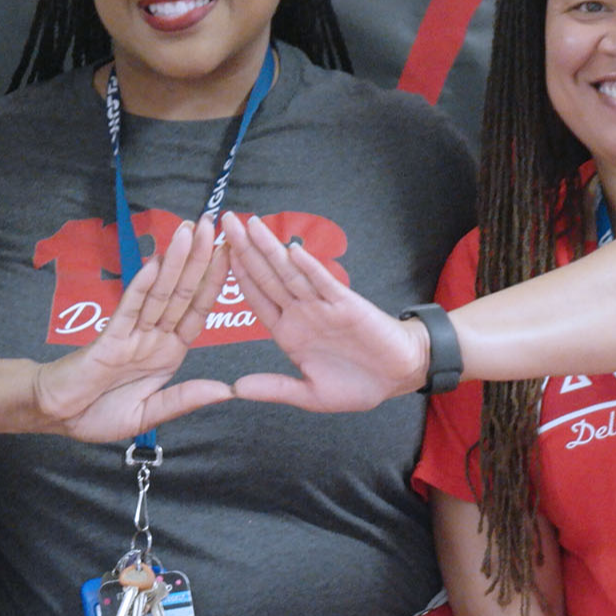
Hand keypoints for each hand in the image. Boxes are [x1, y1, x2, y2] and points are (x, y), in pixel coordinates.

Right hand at [33, 215, 235, 442]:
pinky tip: (156, 262)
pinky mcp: (109, 337)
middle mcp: (154, 337)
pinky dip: (142, 285)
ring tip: (190, 231)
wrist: (56, 416)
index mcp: (169, 353)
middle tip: (212, 222)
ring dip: (175, 262)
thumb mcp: (148, 414)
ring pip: (159, 293)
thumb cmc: (97, 414)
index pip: (197, 311)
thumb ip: (183, 399)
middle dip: (199, 259)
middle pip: (182, 293)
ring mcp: (132, 333)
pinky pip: (130, 307)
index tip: (231, 252)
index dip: (215, 283)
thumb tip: (227, 391)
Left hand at [219, 212, 425, 411]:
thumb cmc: (357, 385)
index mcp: (288, 332)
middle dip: (246, 249)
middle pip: (268, 276)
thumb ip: (274, 389)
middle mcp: (301, 313)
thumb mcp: (309, 394)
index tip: (216, 252)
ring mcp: (322, 306)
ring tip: (252, 224)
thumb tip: (235, 389)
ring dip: (271, 248)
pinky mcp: (347, 304)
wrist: (399, 376)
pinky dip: (309, 267)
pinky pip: (324, 283)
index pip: (257, 297)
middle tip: (226, 221)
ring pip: (291, 273)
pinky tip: (292, 250)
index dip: (237, 275)